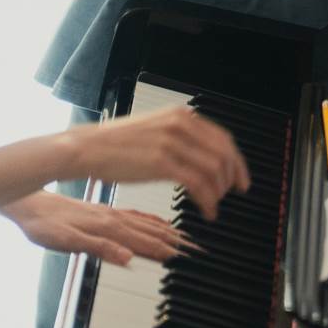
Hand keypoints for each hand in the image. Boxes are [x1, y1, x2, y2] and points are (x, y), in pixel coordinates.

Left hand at [3, 190, 188, 265]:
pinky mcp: (104, 212)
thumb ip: (98, 248)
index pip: (142, 242)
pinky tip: (159, 224)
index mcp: (105, 228)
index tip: (186, 257)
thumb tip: (126, 258)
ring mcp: (110, 215)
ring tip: (187, 239)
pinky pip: (136, 217)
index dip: (165, 251)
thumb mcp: (65, 241)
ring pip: (146, 224)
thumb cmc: (42, 224)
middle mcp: (111, 219)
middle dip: (175, 242)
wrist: (28, 204)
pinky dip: (152, 222)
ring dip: (168, 233)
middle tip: (197, 249)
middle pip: (150, 233)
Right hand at [59, 105, 249, 218]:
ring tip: (214, 205)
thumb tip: (203, 154)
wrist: (86, 148)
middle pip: (223, 154)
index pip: (223, 138)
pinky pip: (198, 184)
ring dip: (219, 192)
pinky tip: (206, 211)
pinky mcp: (162, 163)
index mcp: (180, 115)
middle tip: (232, 194)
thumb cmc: (115, 144)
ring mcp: (171, 143)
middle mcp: (180, 124)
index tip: (241, 178)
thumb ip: (179, 136)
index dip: (237, 161)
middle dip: (232, 177)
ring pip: (213, 170)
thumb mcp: (154, 129)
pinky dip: (208, 200)